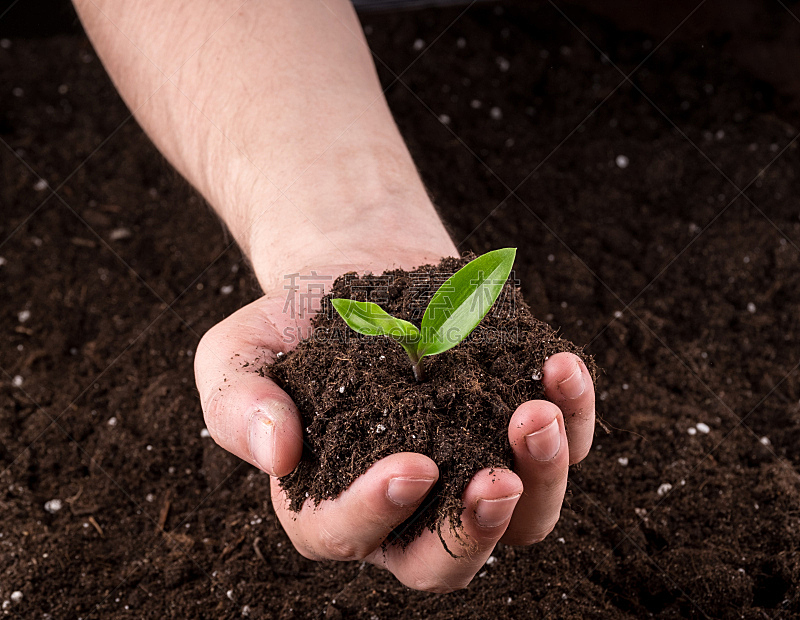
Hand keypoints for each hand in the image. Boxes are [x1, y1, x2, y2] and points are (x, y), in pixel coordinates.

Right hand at [195, 267, 594, 592]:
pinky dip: (573, 413)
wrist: (359, 271)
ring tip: (536, 412)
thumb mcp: (240, 352)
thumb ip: (239, 404)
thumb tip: (278, 452)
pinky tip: (558, 365)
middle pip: (446, 562)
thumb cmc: (294, 322)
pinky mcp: (516, 430)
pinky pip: (565, 445)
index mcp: (330, 501)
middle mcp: (408, 508)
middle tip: (496, 479)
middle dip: (474, 532)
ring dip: (542, 478)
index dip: (377, 512)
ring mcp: (471, 470)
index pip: (345, 534)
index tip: (410, 464)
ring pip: (524, 519)